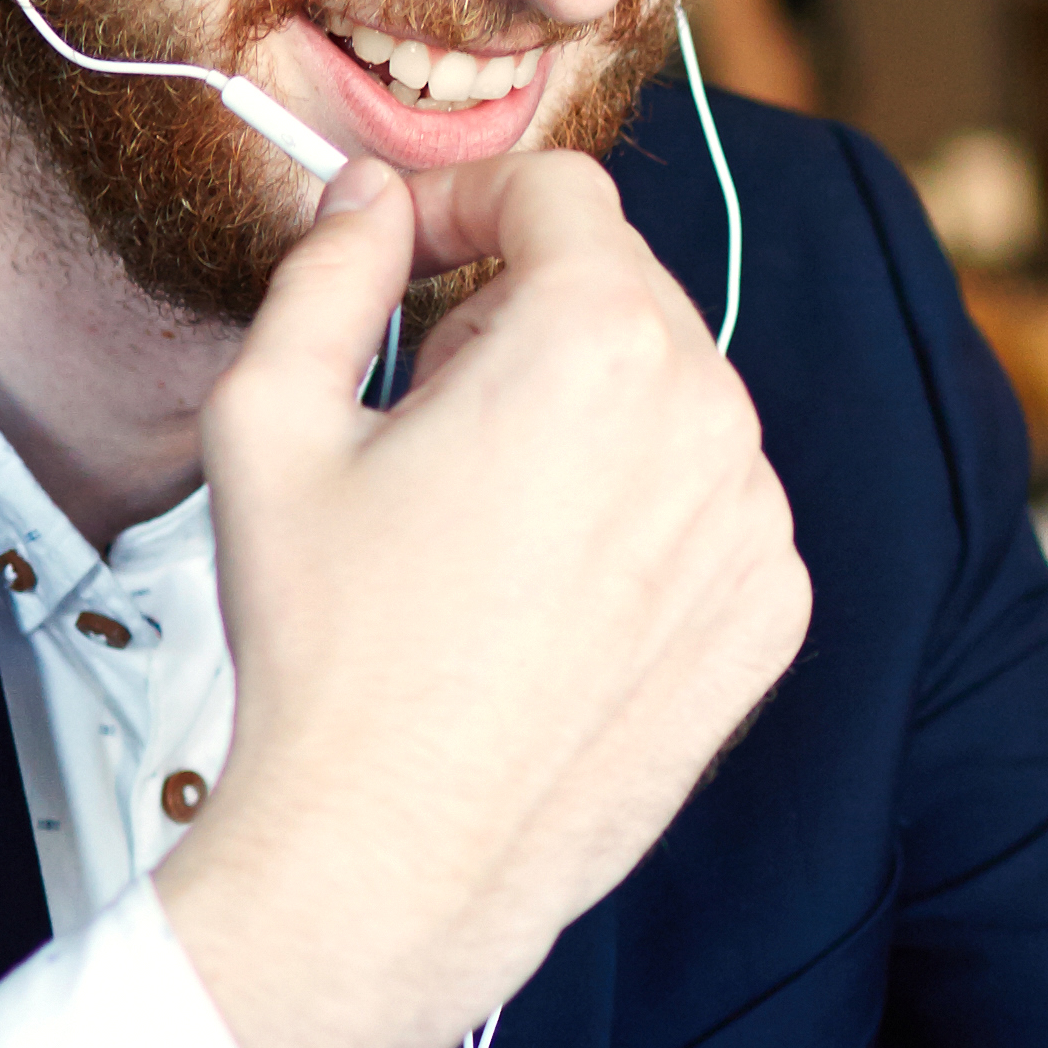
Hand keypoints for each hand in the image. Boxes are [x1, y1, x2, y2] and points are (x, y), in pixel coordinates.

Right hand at [148, 151, 809, 1047]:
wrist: (397, 858)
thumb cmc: (326, 648)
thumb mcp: (272, 425)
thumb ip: (327, 272)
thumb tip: (365, 196)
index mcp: (596, 339)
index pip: (556, 189)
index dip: (464, 206)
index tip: (409, 262)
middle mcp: (710, 413)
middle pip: (620, 287)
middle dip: (522, 312)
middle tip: (423, 410)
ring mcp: (758, 519)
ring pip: (673, 397)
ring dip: (588, 414)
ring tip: (482, 517)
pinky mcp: (775, 610)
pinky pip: (713, 505)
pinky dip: (643, 515)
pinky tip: (549, 594)